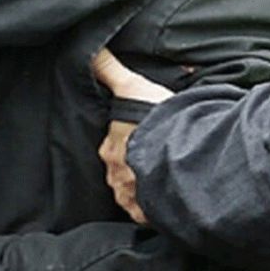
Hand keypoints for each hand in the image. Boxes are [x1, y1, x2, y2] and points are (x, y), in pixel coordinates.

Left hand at [91, 48, 173, 224]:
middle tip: (153, 164)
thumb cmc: (153, 118)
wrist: (178, 150)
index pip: (113, 150)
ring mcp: (133, 197)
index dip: (125, 147)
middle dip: (135, 171)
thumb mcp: (130, 86)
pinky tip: (166, 204)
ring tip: (163, 183)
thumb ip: (109, 71)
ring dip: (146, 191)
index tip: (137, 144)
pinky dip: (157, 211)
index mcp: (111, 151)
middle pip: (123, 175)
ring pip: (136, 196)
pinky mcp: (150, 212)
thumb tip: (91, 55)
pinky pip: (150, 215)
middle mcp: (117, 177)